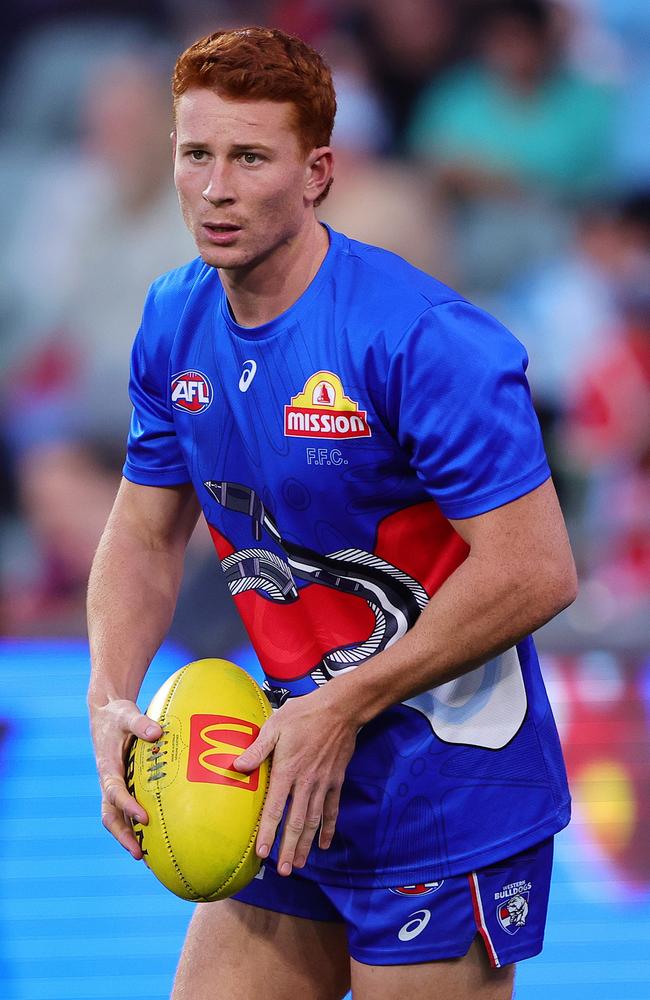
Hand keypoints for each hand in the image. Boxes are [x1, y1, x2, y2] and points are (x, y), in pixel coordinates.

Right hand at [89, 698, 162, 859]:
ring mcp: (114, 786)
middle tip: (139, 854)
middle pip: (110, 816)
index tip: (144, 819)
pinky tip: (155, 837)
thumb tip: (158, 733)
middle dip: (123, 836)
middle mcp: (108, 781)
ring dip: (128, 837)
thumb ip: (141, 724)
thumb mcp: (127, 714)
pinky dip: (135, 825)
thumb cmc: (117, 714)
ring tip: (147, 858)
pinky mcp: (122, 785)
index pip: (115, 793)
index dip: (128, 807)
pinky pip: (126, 810)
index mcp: (107, 767)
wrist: (106, 713)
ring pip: (117, 818)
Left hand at [233, 686, 357, 875]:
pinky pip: (332, 810)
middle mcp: (306, 783)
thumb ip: (257, 749)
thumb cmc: (304, 714)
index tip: (262, 853)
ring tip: (299, 864)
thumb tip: (236, 766)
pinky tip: (325, 844)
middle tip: (283, 871)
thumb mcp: (275, 726)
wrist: (340, 708)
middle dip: (288, 848)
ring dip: (306, 845)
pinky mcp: (336, 781)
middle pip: (296, 822)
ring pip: (314, 821)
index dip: (268, 832)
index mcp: (287, 770)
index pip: (275, 808)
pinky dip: (328, 829)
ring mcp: (323, 784)